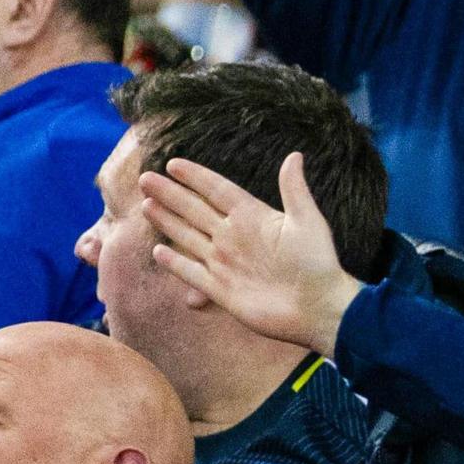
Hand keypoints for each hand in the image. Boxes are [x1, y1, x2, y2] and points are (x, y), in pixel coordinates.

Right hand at [139, 151, 362, 355]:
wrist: (317, 307)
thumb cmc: (318, 263)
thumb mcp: (308, 222)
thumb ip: (294, 190)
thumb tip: (295, 155)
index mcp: (253, 217)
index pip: (217, 190)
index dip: (196, 177)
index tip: (174, 163)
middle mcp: (234, 237)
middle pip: (195, 210)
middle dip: (170, 194)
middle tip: (146, 178)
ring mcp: (226, 263)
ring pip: (188, 237)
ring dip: (167, 221)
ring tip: (147, 204)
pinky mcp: (221, 290)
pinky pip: (192, 273)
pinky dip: (175, 264)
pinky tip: (158, 252)